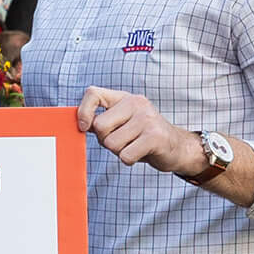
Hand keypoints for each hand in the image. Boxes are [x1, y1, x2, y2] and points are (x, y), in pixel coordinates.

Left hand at [75, 86, 201, 173]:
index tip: (83, 127)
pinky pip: (125, 156)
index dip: (83, 111)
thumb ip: (99, 120)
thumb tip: (77, 123)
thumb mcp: (121, 122)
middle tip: (121, 140)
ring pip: (111, 144)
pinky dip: (128, 160)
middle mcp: (136, 103)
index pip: (93, 93)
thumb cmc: (141, 136)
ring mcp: (147, 119)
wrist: (176, 147)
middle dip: (105, 140)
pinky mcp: (155, 137)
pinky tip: (140, 152)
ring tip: (133, 145)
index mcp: (124, 98)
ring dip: (118, 151)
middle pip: (100, 127)